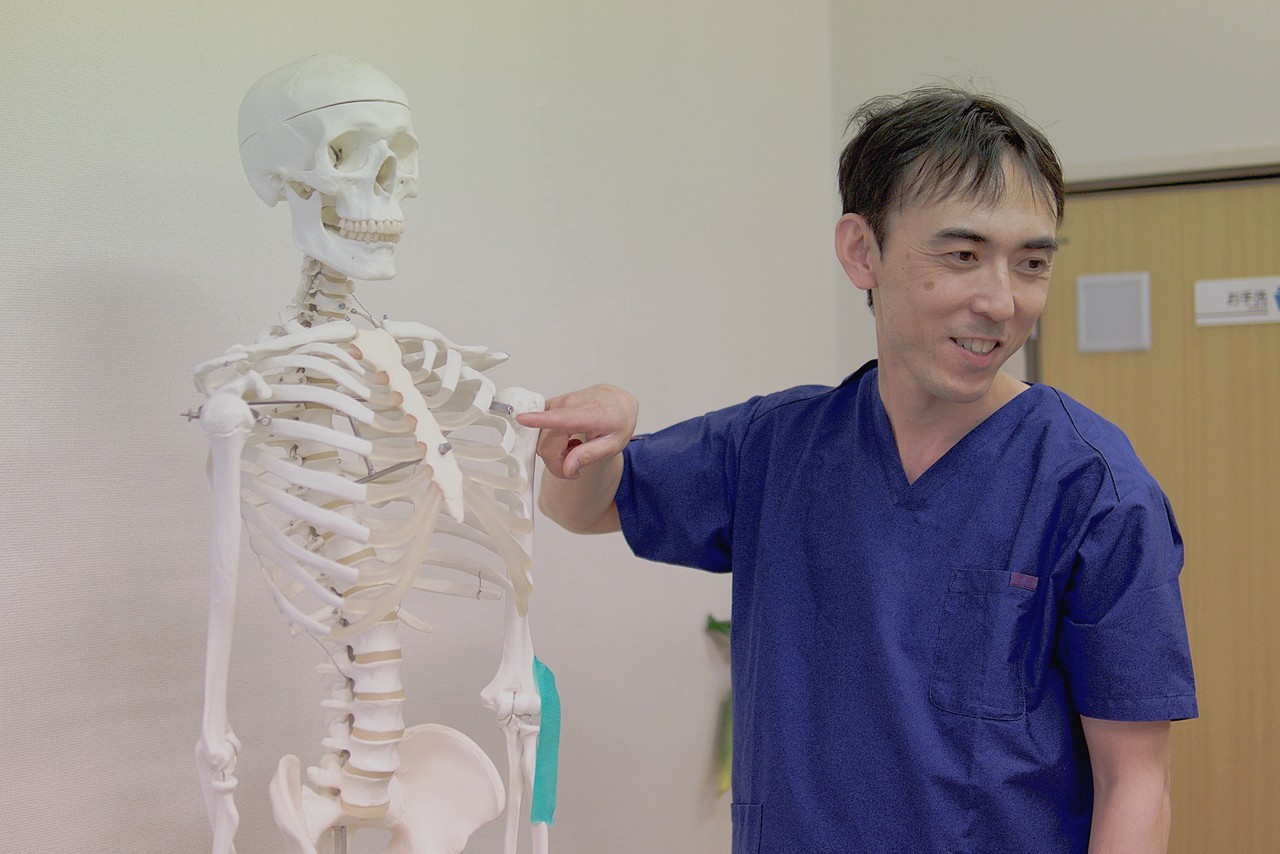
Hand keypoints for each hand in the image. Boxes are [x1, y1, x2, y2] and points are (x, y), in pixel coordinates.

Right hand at [516, 384, 637, 478]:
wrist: (619, 400)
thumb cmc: (618, 422)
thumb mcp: (613, 445)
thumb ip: (589, 456)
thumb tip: (567, 469)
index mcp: (587, 415)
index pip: (560, 419)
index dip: (538, 420)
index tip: (521, 419)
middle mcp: (569, 404)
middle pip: (547, 444)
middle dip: (557, 463)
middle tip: (575, 470)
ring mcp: (558, 402)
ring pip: (542, 439)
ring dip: (554, 451)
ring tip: (575, 448)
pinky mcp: (552, 403)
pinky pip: (542, 429)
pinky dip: (551, 440)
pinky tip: (567, 440)